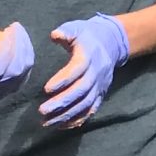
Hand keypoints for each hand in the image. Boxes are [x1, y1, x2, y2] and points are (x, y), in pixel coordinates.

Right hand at [0, 24, 32, 102]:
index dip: (5, 49)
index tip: (8, 30)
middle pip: (13, 71)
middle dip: (17, 46)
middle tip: (14, 27)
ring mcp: (1, 93)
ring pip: (23, 70)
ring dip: (23, 46)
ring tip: (16, 29)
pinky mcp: (13, 87)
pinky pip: (26, 69)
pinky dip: (27, 51)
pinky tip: (21, 38)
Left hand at [41, 14, 130, 128]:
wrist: (113, 42)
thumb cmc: (88, 36)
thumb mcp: (77, 29)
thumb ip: (66, 32)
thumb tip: (54, 35)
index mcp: (89, 56)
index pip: (76, 70)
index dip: (63, 79)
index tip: (46, 89)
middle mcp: (96, 73)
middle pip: (81, 90)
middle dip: (62, 102)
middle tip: (42, 111)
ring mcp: (100, 85)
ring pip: (85, 103)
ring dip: (67, 115)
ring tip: (47, 123)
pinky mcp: (101, 93)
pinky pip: (91, 109)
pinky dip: (78, 119)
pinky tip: (63, 126)